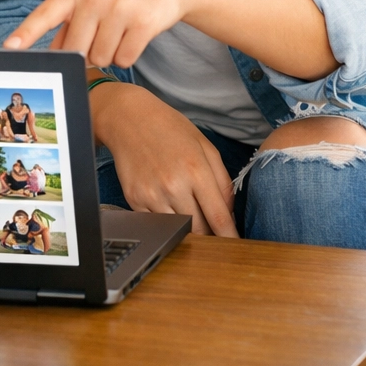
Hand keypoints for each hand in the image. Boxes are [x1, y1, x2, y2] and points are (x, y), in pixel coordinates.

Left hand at [4, 0, 196, 68]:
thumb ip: (69, 24)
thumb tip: (51, 54)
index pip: (45, 14)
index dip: (26, 33)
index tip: (9, 48)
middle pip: (77, 51)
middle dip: (89, 51)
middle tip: (104, 33)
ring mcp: (119, 8)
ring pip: (100, 58)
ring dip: (110, 53)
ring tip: (121, 30)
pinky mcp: (142, 23)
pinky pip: (124, 60)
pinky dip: (128, 56)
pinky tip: (135, 36)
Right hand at [93, 82, 236, 236]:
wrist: (129, 118)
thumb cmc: (170, 128)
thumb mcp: (205, 146)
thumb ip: (223, 181)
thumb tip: (229, 214)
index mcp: (196, 170)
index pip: (218, 218)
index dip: (230, 237)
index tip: (236, 247)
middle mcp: (173, 185)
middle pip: (198, 230)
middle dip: (208, 233)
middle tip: (210, 227)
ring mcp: (151, 195)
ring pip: (176, 231)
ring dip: (186, 229)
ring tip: (187, 213)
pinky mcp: (134, 199)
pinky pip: (155, 224)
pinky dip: (164, 221)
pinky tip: (166, 204)